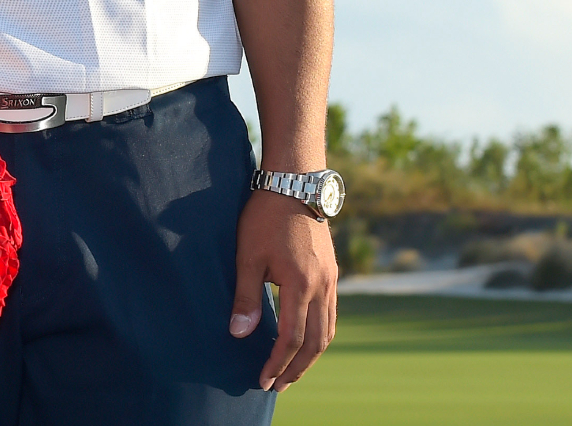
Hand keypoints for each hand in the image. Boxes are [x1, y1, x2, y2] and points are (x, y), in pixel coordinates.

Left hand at [232, 189, 335, 390]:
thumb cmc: (264, 218)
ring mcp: (331, 281)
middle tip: (278, 386)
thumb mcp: (247, 255)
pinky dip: (319, 336)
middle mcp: (322, 287)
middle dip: (296, 368)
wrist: (295, 185)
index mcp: (300, 284)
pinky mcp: (332, 274)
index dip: (278, 362)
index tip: (264, 380)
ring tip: (291, 371)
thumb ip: (245, 296)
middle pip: (315, 342)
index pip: (292, 337)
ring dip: (310, 356)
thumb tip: (239, 334)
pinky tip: (305, 342)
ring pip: (327, 331)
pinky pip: (330, 315)